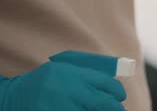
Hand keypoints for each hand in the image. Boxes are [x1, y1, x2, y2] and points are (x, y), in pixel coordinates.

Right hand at [0, 52, 126, 110]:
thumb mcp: (67, 67)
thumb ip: (88, 72)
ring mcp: (66, 108)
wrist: (18, 95)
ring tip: (100, 110)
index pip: (108, 84)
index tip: (120, 96)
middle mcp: (73, 92)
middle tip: (119, 109)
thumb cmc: (47, 79)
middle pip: (107, 104)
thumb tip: (114, 79)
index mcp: (77, 75)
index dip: (118, 91)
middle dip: (116, 108)